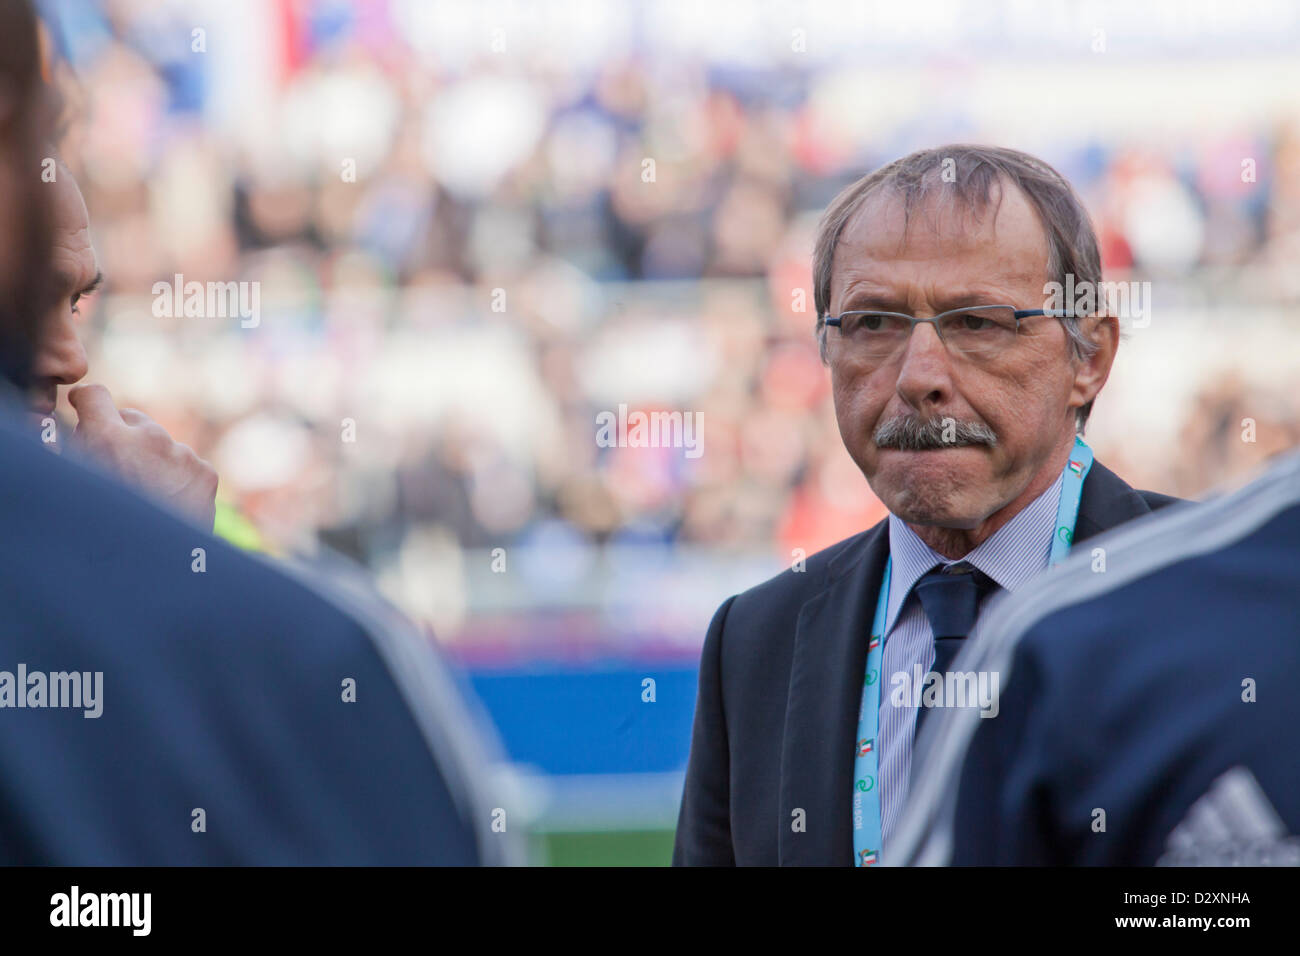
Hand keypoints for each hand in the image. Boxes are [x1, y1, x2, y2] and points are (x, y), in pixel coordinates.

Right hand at [69, 384, 217, 529]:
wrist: (155, 569)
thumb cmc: (105, 529)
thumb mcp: (79, 484)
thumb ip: (76, 452)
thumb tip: (76, 430)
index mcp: (108, 439)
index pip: (96, 395)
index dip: (88, 403)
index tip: (84, 407)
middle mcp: (150, 439)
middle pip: (133, 419)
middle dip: (124, 436)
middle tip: (117, 466)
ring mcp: (183, 455)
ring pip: (162, 445)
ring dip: (153, 460)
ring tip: (145, 496)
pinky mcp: (207, 473)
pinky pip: (187, 464)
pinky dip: (178, 478)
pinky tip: (167, 504)